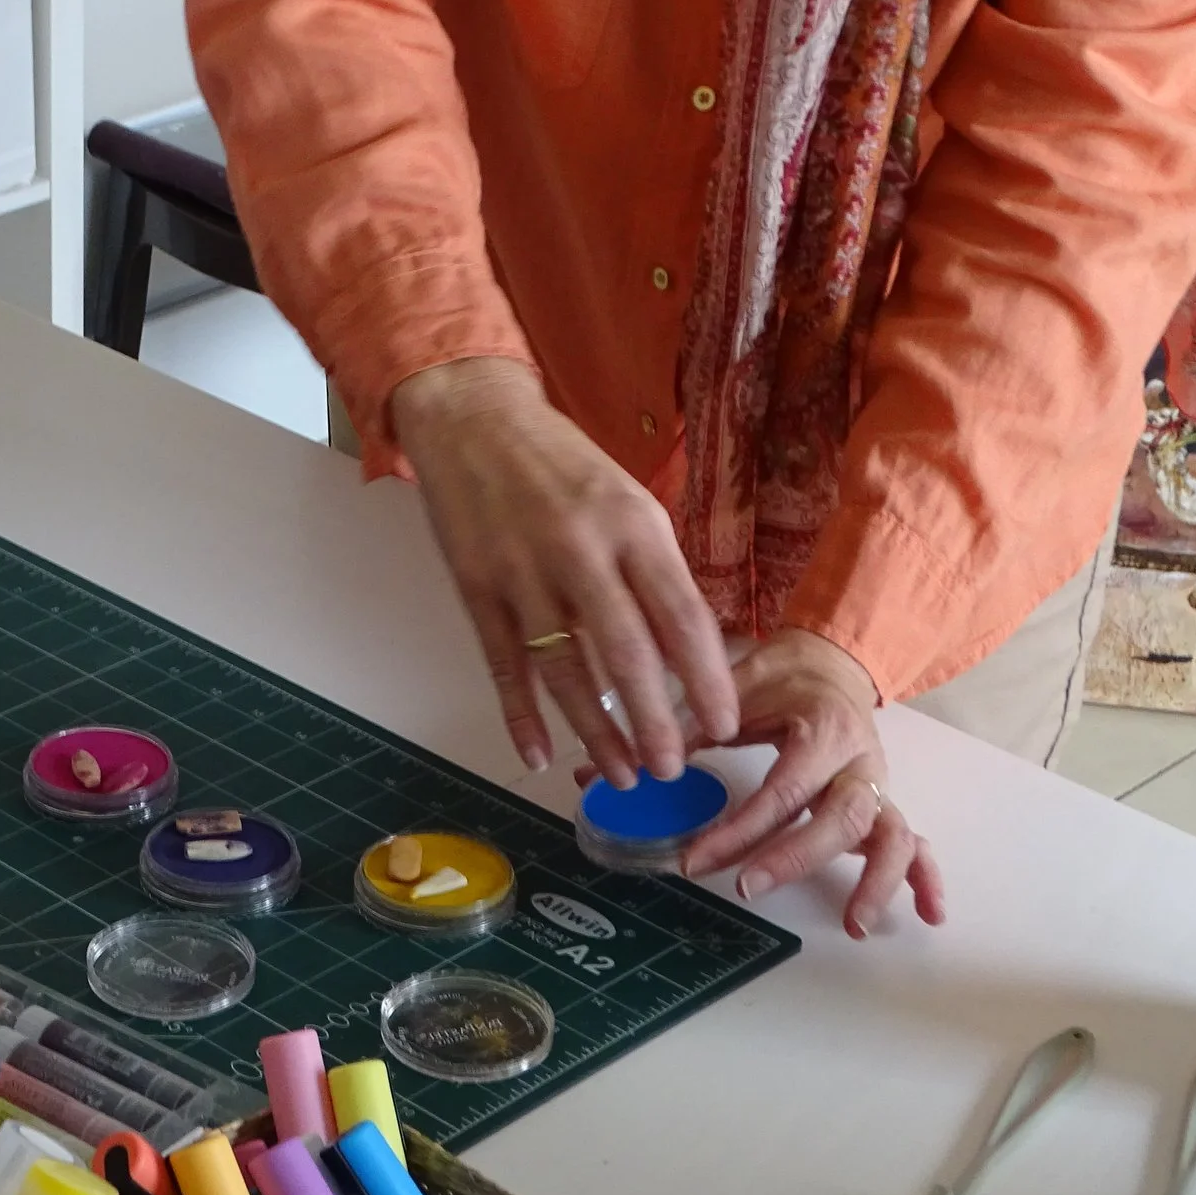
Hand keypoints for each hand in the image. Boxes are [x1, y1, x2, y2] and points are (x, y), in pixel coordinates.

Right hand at [392, 357, 737, 784]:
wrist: (472, 420)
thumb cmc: (560, 463)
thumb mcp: (625, 498)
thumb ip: (652, 566)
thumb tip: (686, 645)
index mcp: (632, 525)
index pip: (681, 615)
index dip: (705, 677)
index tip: (723, 723)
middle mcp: (580, 550)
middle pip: (627, 653)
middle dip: (653, 721)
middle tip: (671, 768)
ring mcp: (523, 573)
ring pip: (564, 670)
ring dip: (594, 731)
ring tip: (619, 774)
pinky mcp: (477, 588)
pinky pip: (503, 664)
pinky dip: (519, 715)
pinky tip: (538, 754)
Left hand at [681, 628, 945, 937]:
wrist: (829, 663)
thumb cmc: (778, 679)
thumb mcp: (735, 690)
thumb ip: (689, 728)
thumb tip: (626, 769)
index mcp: (823, 729)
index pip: (784, 790)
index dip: (740, 830)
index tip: (697, 861)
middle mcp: (860, 761)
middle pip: (843, 818)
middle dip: (796, 859)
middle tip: (747, 889)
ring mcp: (879, 786)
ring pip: (893, 836)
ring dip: (877, 882)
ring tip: (854, 926)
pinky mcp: (886, 803)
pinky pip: (916, 842)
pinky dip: (925, 878)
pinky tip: (928, 915)